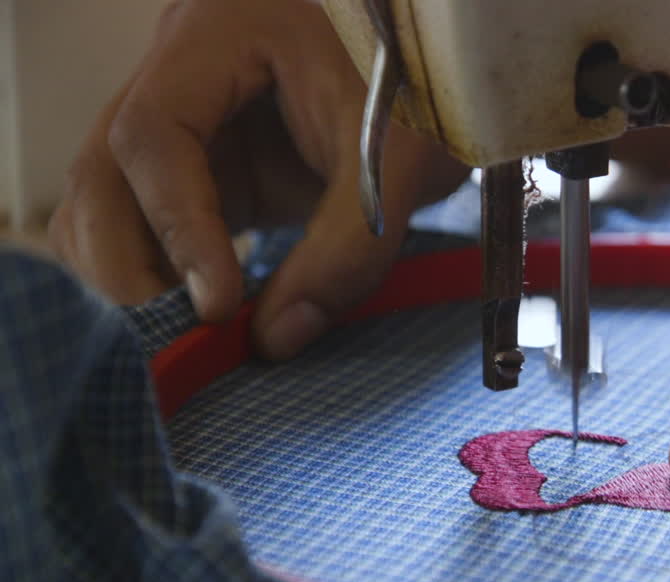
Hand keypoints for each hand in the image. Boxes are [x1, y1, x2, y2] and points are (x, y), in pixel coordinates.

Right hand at [48, 0, 468, 359]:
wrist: (448, 72)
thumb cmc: (428, 89)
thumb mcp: (403, 160)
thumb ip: (348, 249)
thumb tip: (273, 340)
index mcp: (222, 34)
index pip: (154, 133)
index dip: (176, 226)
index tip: (218, 305)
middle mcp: (182, 69)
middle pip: (102, 167)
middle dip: (127, 261)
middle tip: (183, 336)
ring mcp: (186, 117)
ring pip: (105, 197)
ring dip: (130, 272)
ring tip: (193, 331)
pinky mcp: (204, 164)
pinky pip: (144, 218)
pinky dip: (157, 272)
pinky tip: (205, 313)